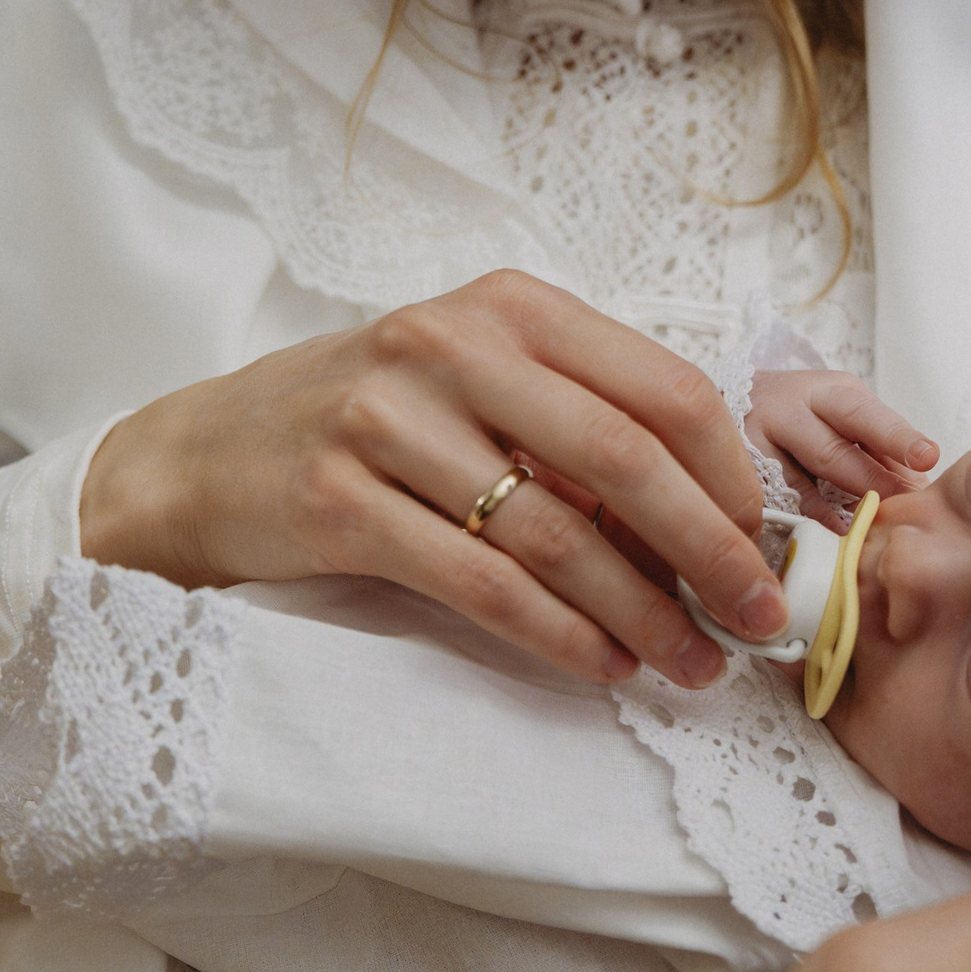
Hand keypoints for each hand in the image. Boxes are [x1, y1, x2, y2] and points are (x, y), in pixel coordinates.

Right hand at [81, 270, 782, 686]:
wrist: (202, 456)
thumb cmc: (366, 423)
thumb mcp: (474, 382)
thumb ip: (578, 419)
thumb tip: (715, 511)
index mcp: (508, 306)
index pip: (664, 389)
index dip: (734, 478)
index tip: (768, 546)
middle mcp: (452, 347)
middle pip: (628, 460)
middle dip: (712, 553)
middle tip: (759, 621)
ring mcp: (389, 422)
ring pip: (558, 535)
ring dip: (643, 614)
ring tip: (691, 663)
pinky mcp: (340, 503)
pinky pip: (483, 585)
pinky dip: (559, 636)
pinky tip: (604, 664)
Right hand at [745, 366, 937, 510]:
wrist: (734, 400)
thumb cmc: (805, 414)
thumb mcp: (843, 415)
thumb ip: (880, 447)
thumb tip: (919, 486)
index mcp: (831, 393)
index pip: (867, 416)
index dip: (897, 439)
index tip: (927, 457)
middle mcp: (792, 409)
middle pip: (832, 450)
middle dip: (871, 482)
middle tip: (903, 506)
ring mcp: (760, 438)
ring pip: (799, 480)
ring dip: (837, 508)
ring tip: (869, 527)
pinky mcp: (740, 466)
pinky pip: (777, 499)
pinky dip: (808, 518)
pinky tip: (831, 531)